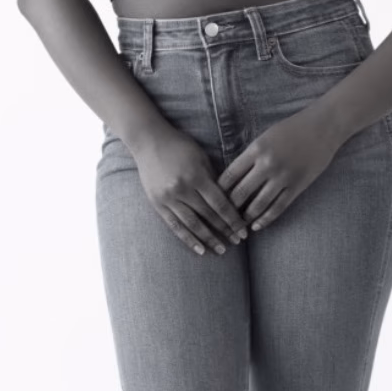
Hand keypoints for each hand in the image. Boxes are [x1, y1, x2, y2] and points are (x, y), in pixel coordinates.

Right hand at [130, 123, 249, 256]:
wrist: (148, 141)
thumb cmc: (179, 146)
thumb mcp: (201, 157)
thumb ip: (213, 179)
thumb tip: (228, 201)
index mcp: (196, 176)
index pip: (219, 203)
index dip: (233, 219)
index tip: (244, 231)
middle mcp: (182, 189)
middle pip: (208, 215)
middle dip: (225, 230)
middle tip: (237, 242)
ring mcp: (168, 198)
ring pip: (192, 224)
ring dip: (208, 239)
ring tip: (221, 249)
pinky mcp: (157, 203)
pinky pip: (175, 226)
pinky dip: (188, 239)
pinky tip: (199, 249)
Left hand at [216, 111, 340, 231]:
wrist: (323, 127)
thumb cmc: (292, 128)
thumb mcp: (265, 137)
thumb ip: (250, 155)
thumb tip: (234, 177)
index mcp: (256, 149)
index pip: (229, 175)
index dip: (219, 191)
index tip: (213, 200)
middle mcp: (267, 164)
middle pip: (240, 193)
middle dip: (229, 209)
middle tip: (221, 219)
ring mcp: (283, 177)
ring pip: (258, 204)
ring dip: (245, 218)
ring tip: (238, 226)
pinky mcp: (297, 186)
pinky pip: (278, 207)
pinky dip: (266, 219)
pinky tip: (257, 226)